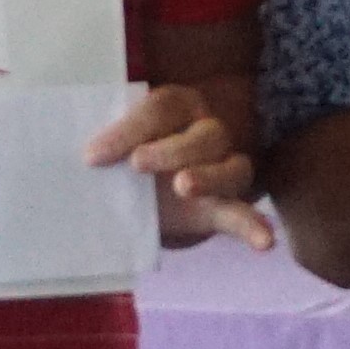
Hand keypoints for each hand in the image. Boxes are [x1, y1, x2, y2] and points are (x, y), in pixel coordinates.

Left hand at [88, 84, 274, 249]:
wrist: (140, 189)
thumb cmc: (123, 155)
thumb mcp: (111, 145)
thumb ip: (102, 147)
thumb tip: (85, 160)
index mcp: (176, 106)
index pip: (160, 109)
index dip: (128, 130)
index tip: (93, 156)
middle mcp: (207, 131)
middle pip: (205, 135)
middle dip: (172, 149)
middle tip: (138, 164)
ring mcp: (223, 167)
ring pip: (233, 168)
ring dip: (210, 178)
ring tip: (184, 187)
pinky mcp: (225, 205)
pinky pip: (244, 212)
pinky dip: (254, 226)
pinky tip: (265, 242)